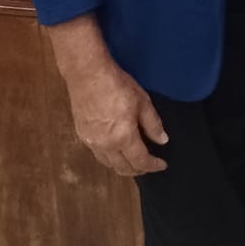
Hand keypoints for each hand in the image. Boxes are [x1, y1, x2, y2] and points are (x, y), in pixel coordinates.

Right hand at [63, 58, 168, 176]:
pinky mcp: (82, 135)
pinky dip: (110, 158)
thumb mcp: (142, 102)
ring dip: (123, 167)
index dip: (153, 165)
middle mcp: (105, 145)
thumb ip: (153, 124)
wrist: (87, 75)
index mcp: (123, 138)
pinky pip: (98, 154)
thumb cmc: (117, 85)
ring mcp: (91, 142)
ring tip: (134, 162)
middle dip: (138, 170)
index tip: (162, 165)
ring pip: (109, 164)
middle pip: (123, 168)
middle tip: (150, 166)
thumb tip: (162, 141)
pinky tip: (116, 152)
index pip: (140, 161)